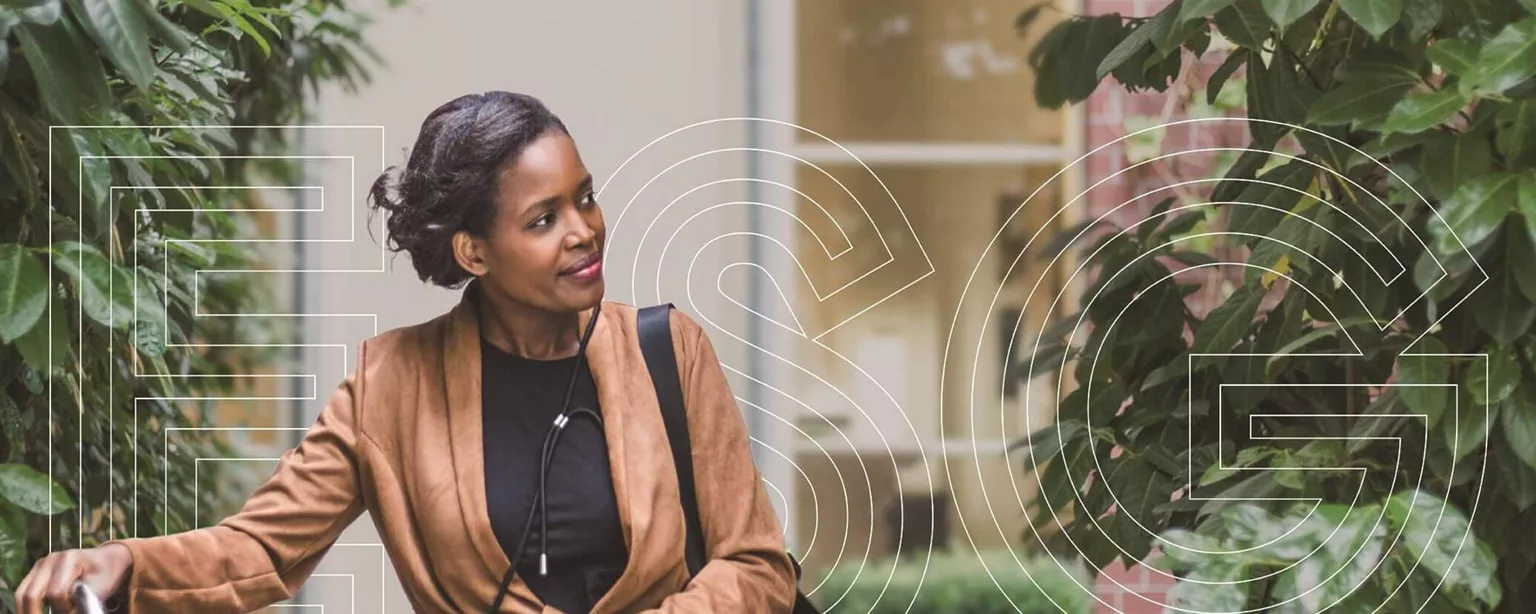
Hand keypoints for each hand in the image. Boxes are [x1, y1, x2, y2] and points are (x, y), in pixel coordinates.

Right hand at [15, 543, 132, 613]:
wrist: (106, 560)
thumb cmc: (105, 574)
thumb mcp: (101, 587)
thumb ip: (83, 600)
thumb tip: (68, 613)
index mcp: (69, 559)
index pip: (56, 593)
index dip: (63, 609)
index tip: (76, 611)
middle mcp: (50, 560)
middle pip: (31, 594)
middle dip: (36, 613)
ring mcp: (40, 565)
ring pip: (21, 594)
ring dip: (28, 610)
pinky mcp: (35, 572)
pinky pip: (23, 592)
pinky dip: (27, 606)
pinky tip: (37, 612)